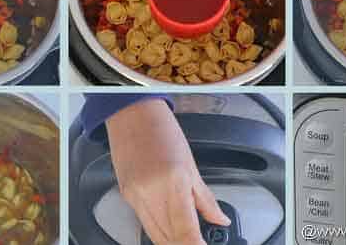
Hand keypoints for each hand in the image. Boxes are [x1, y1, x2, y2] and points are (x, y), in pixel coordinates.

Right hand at [106, 99, 229, 244]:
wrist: (132, 113)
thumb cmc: (162, 130)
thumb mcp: (191, 164)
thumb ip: (206, 198)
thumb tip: (220, 219)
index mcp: (173, 182)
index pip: (186, 231)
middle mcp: (150, 192)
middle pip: (168, 239)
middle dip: (185, 244)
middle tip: (200, 241)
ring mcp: (135, 196)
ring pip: (155, 236)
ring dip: (172, 241)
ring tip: (188, 236)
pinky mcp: (126, 195)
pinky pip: (144, 222)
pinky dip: (159, 229)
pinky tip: (170, 224)